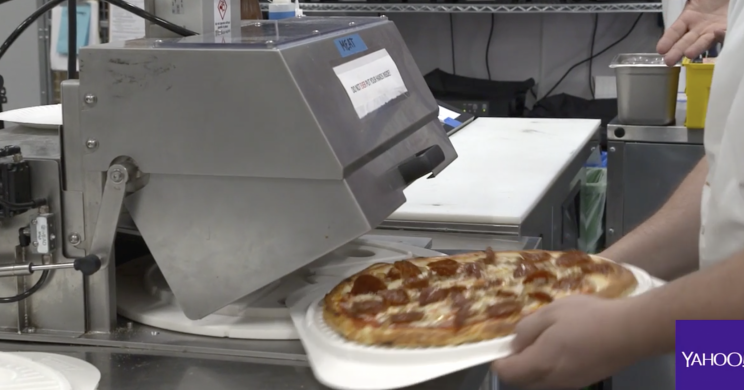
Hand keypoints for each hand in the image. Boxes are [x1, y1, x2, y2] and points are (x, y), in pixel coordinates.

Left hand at [491, 295, 638, 388]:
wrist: (631, 331)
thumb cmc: (588, 317)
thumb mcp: (550, 312)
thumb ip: (527, 329)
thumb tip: (515, 343)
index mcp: (540, 363)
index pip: (507, 373)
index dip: (499, 360)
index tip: (501, 345)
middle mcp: (553, 380)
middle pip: (521, 381)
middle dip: (515, 366)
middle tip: (522, 342)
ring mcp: (570, 383)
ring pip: (539, 382)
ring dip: (532, 368)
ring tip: (543, 342)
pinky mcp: (584, 381)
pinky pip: (556, 380)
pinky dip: (549, 369)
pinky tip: (561, 348)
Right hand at [657, 0, 727, 65]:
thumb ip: (687, 1)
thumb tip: (682, 3)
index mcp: (688, 17)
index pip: (674, 32)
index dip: (667, 40)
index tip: (660, 50)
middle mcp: (698, 27)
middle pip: (685, 42)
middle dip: (677, 51)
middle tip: (669, 61)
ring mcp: (712, 30)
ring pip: (702, 42)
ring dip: (696, 49)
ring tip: (688, 54)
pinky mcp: (726, 29)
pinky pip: (723, 35)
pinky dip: (720, 35)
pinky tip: (716, 33)